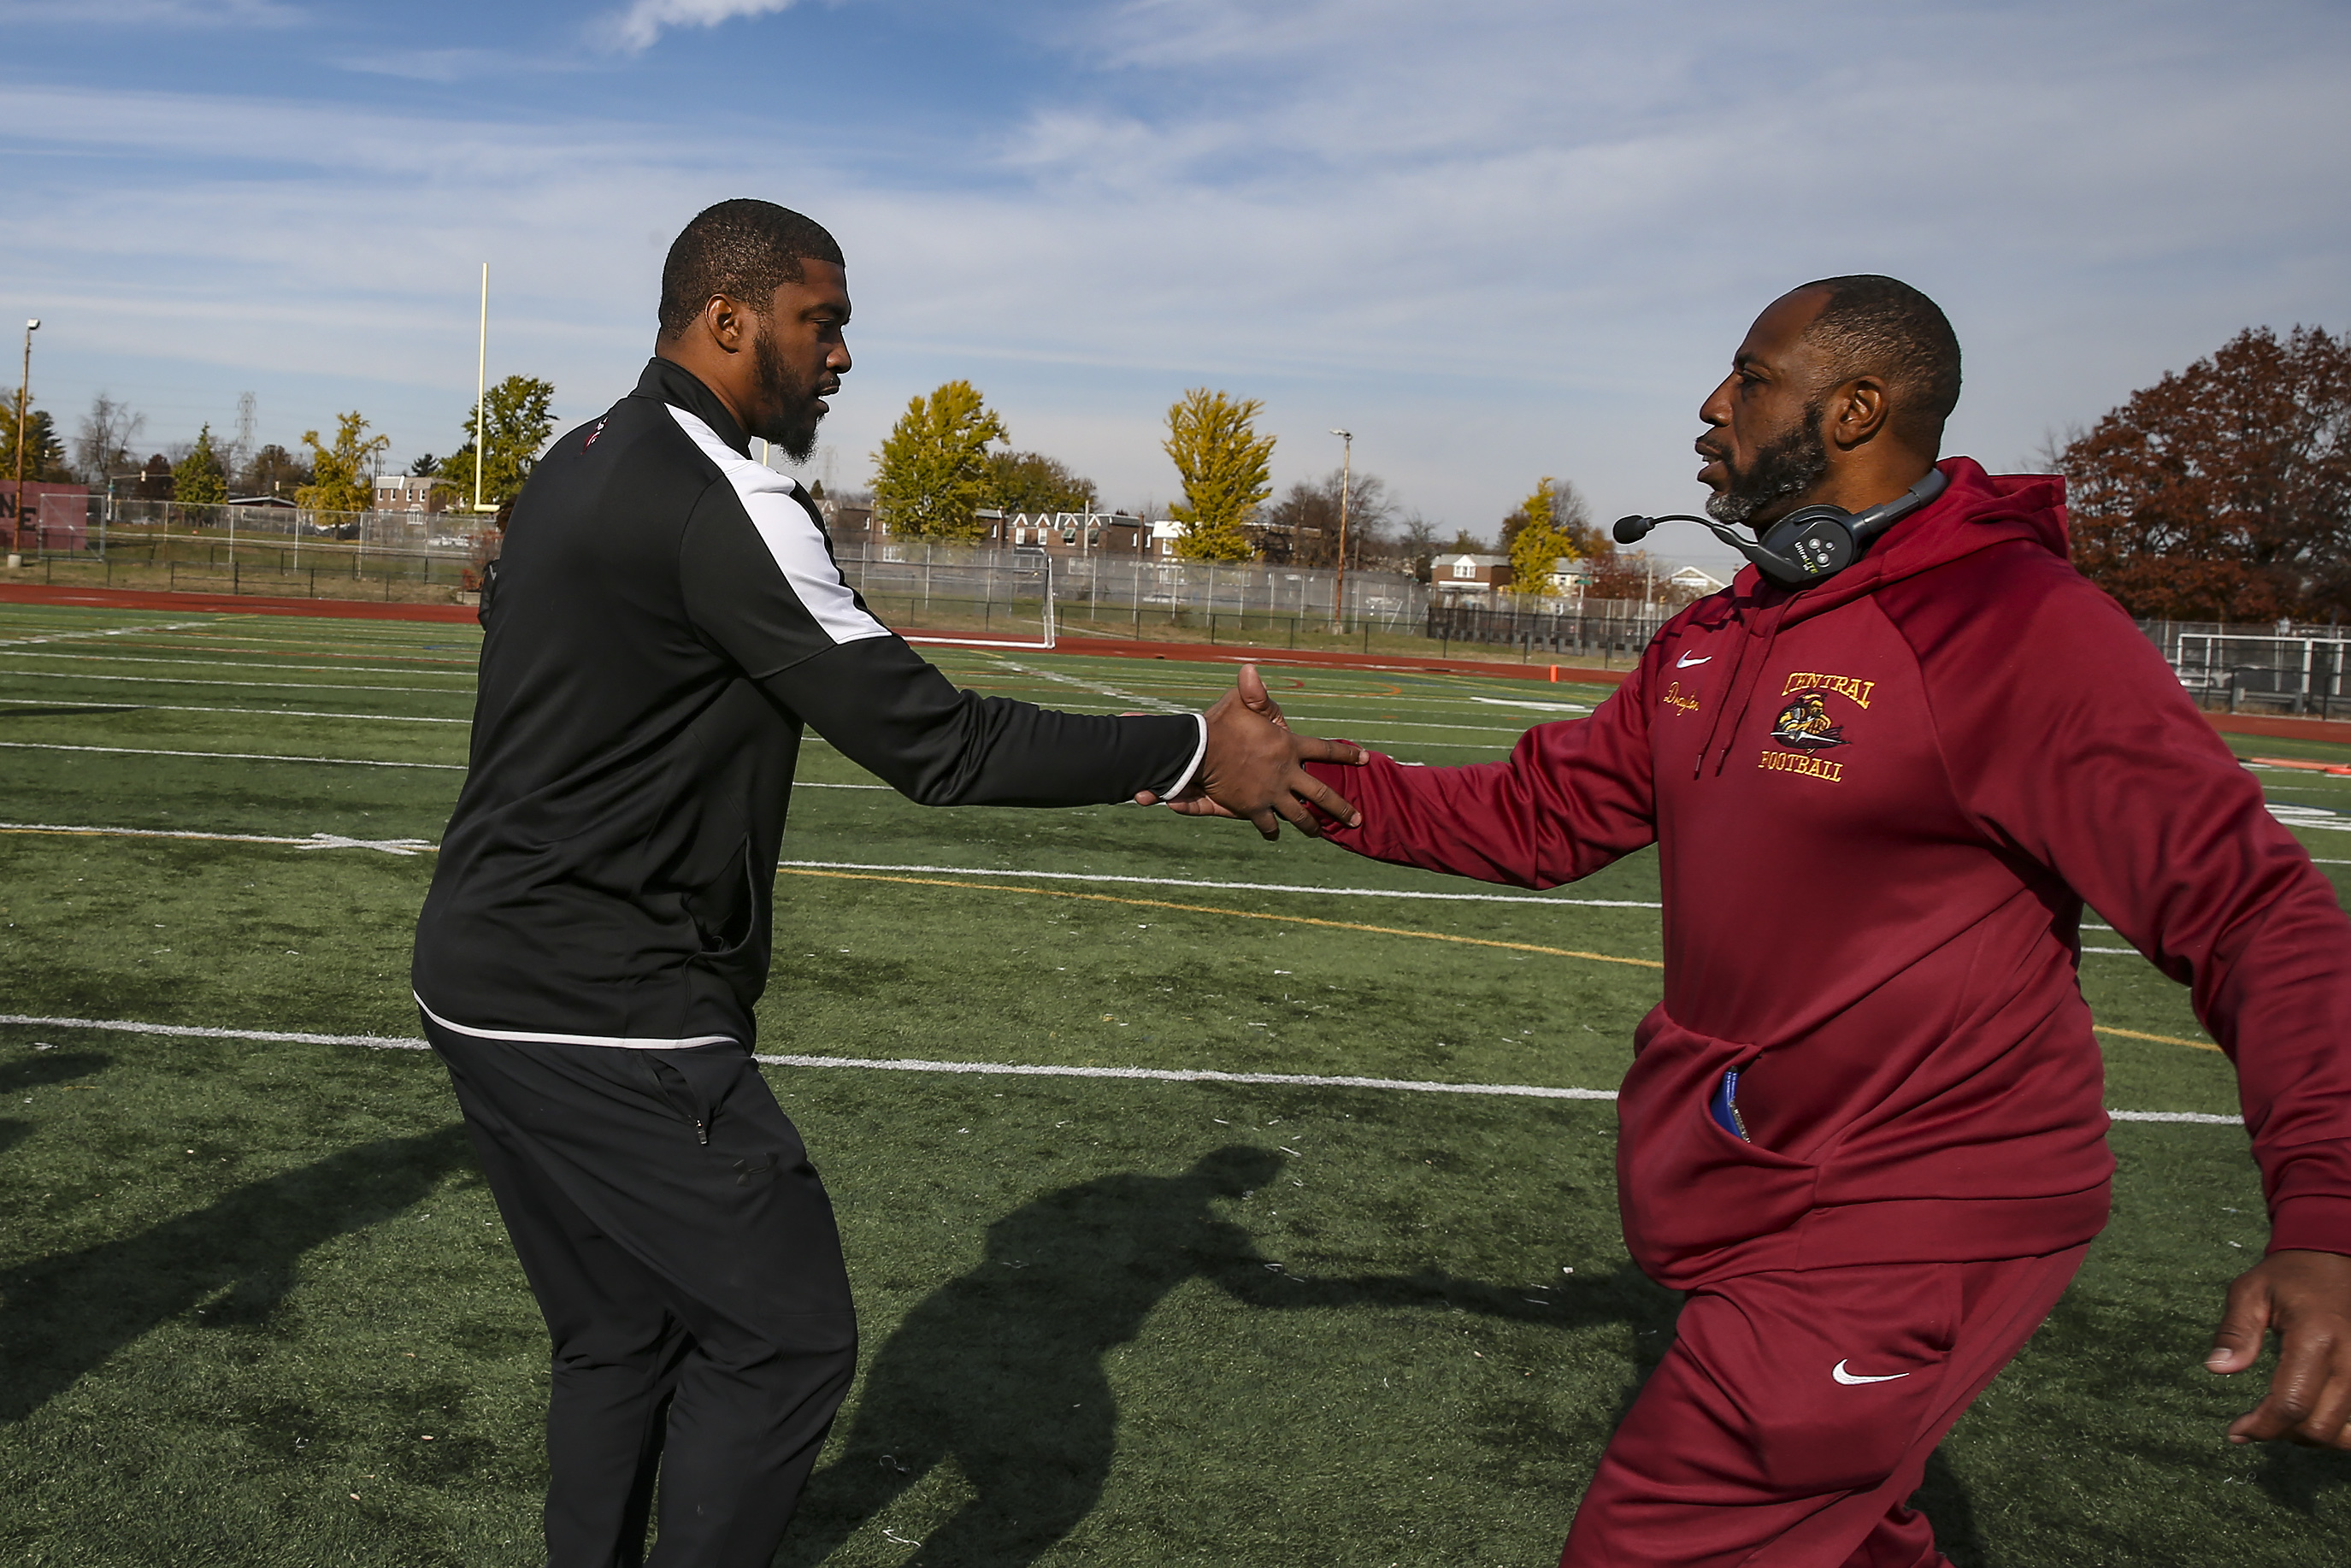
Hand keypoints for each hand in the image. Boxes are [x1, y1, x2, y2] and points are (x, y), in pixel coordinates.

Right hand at [1135, 664, 1365, 838]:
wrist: (1199, 753)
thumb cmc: (1221, 724)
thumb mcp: (1240, 702)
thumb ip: (1253, 691)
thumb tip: (1251, 669)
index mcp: (1289, 747)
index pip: (1325, 750)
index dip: (1346, 754)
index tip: (1364, 759)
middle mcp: (1287, 774)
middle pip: (1322, 795)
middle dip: (1341, 809)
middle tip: (1357, 819)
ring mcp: (1272, 794)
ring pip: (1299, 816)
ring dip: (1311, 826)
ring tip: (1319, 833)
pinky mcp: (1254, 808)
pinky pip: (1267, 823)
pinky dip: (1270, 830)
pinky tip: (1274, 834)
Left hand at [2206, 1248, 2350, 1447]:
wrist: (2333, 1259)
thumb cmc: (2286, 1276)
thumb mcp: (2248, 1292)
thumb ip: (2234, 1332)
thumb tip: (2216, 1368)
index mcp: (2315, 1338)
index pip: (2292, 1403)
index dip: (2263, 1426)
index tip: (2236, 1432)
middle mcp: (2348, 1358)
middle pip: (2320, 1426)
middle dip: (2283, 1433)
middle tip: (2254, 1423)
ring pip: (2342, 1430)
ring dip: (2308, 1435)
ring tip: (2277, 1419)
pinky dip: (2332, 1428)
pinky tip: (2306, 1416)